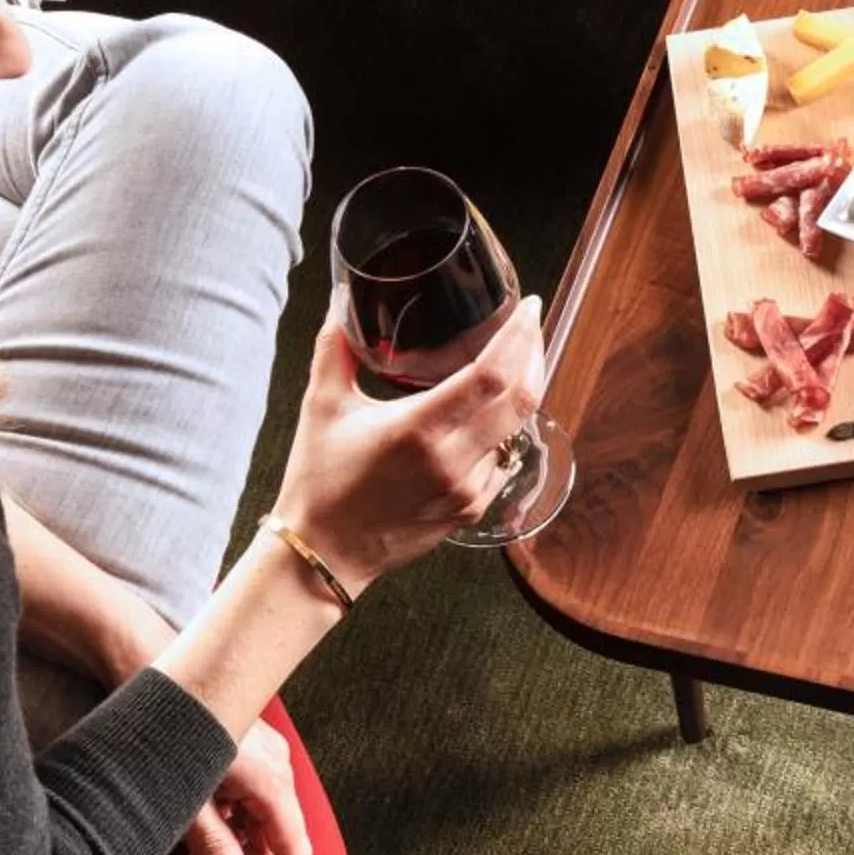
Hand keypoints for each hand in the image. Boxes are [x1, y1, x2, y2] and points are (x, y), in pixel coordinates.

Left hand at [170, 720, 311, 854]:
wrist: (147, 668)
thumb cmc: (166, 736)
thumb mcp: (185, 802)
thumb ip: (212, 850)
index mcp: (272, 782)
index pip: (292, 853)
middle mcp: (276, 770)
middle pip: (266, 842)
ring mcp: (261, 758)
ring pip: (251, 823)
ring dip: (220, 854)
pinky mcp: (242, 752)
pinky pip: (241, 802)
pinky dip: (217, 827)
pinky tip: (184, 843)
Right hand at [268, 295, 548, 592]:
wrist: (323, 551)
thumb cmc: (319, 481)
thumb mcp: (321, 405)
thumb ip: (335, 349)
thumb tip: (340, 303)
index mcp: (418, 430)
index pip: (491, 376)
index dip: (519, 337)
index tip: (528, 308)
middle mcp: (451, 461)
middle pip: (521, 399)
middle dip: (534, 355)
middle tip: (529, 326)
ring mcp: (467, 489)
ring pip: (517, 429)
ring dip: (522, 392)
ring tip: (515, 361)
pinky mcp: (471, 509)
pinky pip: (504, 460)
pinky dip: (505, 430)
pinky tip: (492, 412)